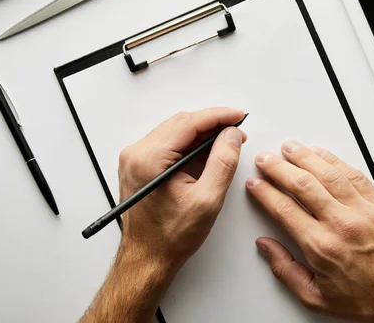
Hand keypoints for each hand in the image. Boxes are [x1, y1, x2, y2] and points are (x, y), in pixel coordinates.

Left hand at [118, 108, 245, 277]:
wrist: (147, 258)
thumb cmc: (169, 237)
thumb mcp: (207, 200)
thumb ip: (223, 162)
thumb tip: (232, 136)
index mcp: (149, 160)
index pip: (188, 123)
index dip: (218, 116)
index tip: (238, 116)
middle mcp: (136, 154)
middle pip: (181, 123)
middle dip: (212, 123)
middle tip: (237, 130)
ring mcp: (135, 159)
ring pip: (175, 131)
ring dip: (202, 132)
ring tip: (226, 141)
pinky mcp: (139, 165)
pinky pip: (168, 143)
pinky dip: (190, 143)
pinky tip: (207, 150)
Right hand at [247, 141, 373, 321]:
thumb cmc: (369, 298)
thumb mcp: (316, 297)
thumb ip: (285, 270)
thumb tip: (266, 246)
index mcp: (322, 247)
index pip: (284, 209)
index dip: (265, 192)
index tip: (256, 184)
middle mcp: (342, 224)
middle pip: (302, 184)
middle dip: (278, 168)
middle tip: (266, 160)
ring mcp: (365, 211)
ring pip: (328, 173)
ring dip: (304, 157)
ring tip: (290, 148)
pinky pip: (355, 174)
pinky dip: (335, 161)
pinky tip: (322, 154)